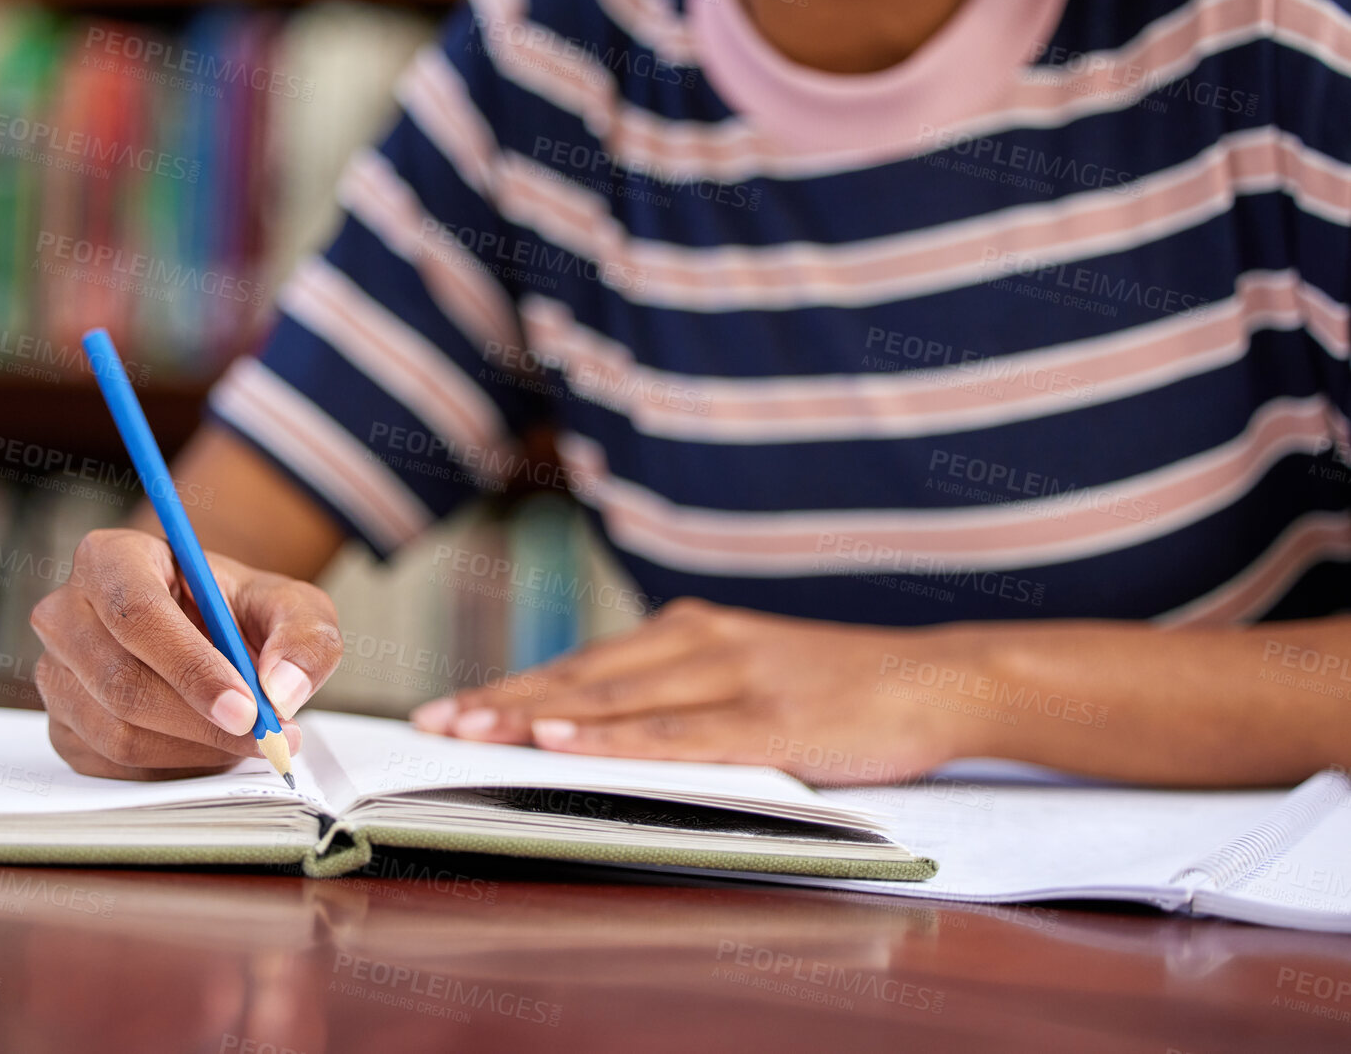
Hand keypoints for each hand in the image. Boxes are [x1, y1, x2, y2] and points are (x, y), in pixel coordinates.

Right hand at [30, 528, 342, 779]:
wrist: (209, 635)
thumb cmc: (237, 611)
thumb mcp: (290, 606)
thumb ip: (303, 636)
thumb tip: (282, 690)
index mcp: (111, 558)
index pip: (136, 614)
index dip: (190, 666)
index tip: (247, 707)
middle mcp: (67, 612)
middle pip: (121, 681)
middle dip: (202, 722)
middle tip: (268, 739)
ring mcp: (56, 672)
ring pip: (117, 732)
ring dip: (194, 749)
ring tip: (246, 740)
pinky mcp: (62, 726)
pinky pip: (112, 766)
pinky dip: (172, 768)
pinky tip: (207, 746)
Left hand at [409, 598, 977, 783]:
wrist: (936, 679)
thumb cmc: (839, 686)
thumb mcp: (749, 674)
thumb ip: (683, 689)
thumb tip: (604, 719)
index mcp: (692, 631)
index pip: (584, 662)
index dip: (513, 684)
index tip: (452, 703)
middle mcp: (700, 641)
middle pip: (581, 674)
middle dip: (501, 699)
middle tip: (433, 720)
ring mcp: (731, 678)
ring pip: (612, 698)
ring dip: (535, 714)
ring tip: (470, 729)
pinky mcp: (767, 720)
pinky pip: (673, 733)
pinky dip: (610, 737)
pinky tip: (562, 738)